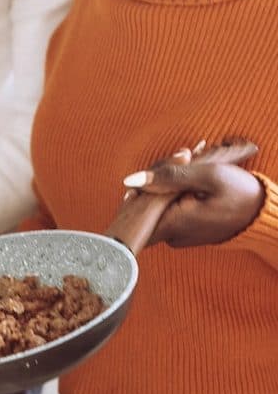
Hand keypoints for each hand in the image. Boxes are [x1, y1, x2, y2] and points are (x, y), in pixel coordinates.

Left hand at [123, 140, 263, 246]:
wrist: (263, 215)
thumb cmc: (241, 193)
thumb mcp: (209, 176)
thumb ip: (169, 176)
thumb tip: (130, 180)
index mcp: (171, 223)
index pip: (136, 203)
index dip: (145, 181)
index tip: (169, 165)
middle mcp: (168, 234)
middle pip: (143, 203)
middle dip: (158, 177)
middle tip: (185, 158)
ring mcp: (174, 235)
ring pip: (155, 204)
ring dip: (167, 182)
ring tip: (190, 161)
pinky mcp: (181, 231)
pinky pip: (166, 209)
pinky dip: (173, 191)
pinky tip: (191, 175)